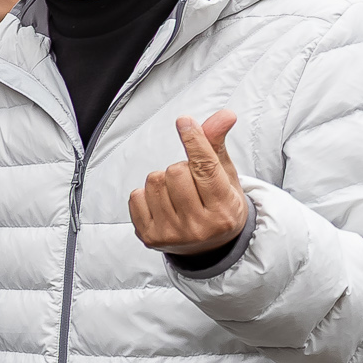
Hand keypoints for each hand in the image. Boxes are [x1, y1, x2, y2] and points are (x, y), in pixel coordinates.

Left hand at [128, 111, 248, 254]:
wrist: (208, 247)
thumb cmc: (218, 206)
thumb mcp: (226, 178)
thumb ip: (218, 146)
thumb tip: (224, 114)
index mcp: (223, 210)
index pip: (205, 168)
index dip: (194, 141)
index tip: (184, 121)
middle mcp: (198, 226)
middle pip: (175, 171)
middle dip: (181, 168)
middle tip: (191, 184)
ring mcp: (172, 234)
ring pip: (154, 181)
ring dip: (163, 180)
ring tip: (177, 195)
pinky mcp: (149, 237)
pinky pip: (136, 196)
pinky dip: (146, 194)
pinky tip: (162, 205)